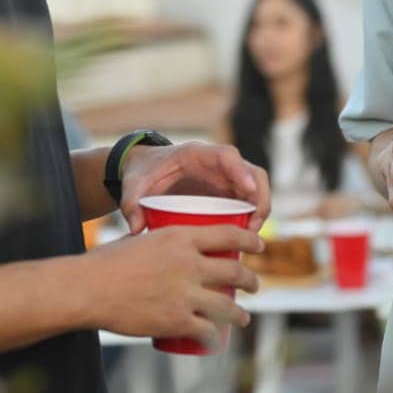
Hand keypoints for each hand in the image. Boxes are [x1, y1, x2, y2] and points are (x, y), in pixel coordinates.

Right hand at [84, 224, 264, 347]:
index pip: (229, 236)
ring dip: (241, 314)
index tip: (259, 246)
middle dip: (251, 281)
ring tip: (244, 316)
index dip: (250, 242)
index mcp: (181, 238)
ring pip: (228, 306)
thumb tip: (164, 244)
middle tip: (254, 285)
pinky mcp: (176, 321)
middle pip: (235, 273)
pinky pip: (207, 331)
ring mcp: (185, 294)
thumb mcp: (139, 239)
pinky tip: (218, 338)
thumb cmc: (106, 263)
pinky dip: (214, 336)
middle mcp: (189, 264)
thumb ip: (157, 242)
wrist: (88, 289)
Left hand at [119, 140, 270, 234]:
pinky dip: (252, 217)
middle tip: (253, 226)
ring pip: (256, 189)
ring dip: (260, 210)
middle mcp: (218, 164)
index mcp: (197, 154)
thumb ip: (132, 203)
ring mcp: (226, 178)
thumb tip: (136, 228)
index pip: (227, 157)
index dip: (241, 172)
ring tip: (250, 236)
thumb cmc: (143, 173)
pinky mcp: (227, 192)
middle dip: (260, 197)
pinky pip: (248, 202)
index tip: (249, 191)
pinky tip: (243, 238)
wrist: (145, 171)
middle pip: (252, 173)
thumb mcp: (134, 185)